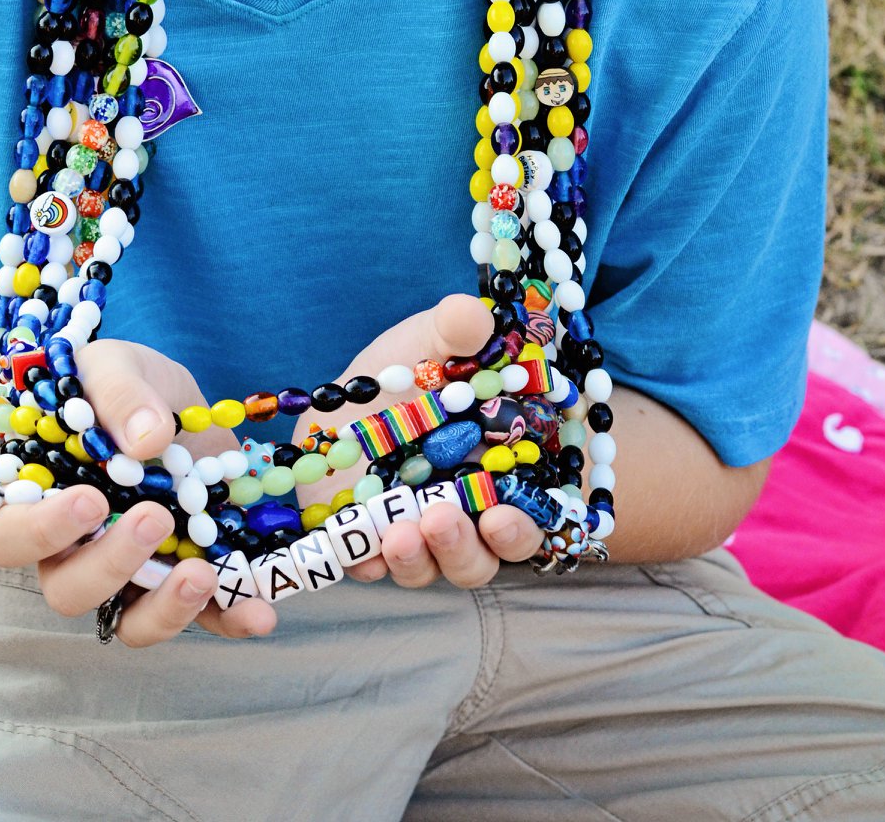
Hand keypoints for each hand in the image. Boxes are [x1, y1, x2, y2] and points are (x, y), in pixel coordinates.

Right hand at [0, 338, 276, 643]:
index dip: (45, 531)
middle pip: (68, 589)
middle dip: (111, 564)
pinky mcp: (179, 581)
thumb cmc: (116, 384)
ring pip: (128, 622)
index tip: (91, 500)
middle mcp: (72, 551)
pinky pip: (198, 621)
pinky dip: (228, 620)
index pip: (13, 537)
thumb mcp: (114, 365)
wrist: (163, 399)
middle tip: (155, 519)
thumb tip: (147, 436)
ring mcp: (128, 575)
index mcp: (35, 500)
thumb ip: (119, 392)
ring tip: (204, 573)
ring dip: (165, 608)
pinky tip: (259, 613)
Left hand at [292, 293, 543, 590]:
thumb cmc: (415, 364)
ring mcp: (417, 530)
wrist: (355, 388)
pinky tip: (357, 554)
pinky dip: (366, 564)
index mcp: (501, 472)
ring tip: (398, 536)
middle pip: (482, 556)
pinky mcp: (367, 537)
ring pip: (430, 567)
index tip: (503, 517)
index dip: (521, 528)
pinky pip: (370, 566)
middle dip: (466, 548)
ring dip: (418, 560)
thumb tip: (472, 316)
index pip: (529, 519)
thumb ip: (457, 330)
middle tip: (440, 520)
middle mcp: (467, 514)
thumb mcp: (434, 338)